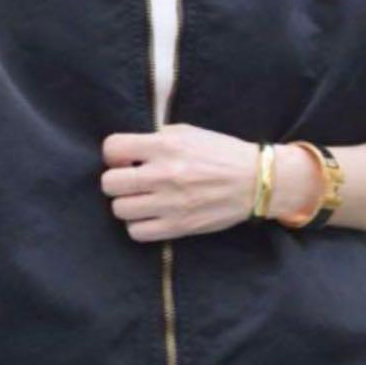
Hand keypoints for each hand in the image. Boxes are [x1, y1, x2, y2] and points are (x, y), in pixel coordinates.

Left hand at [100, 123, 321, 240]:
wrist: (255, 181)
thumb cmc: (221, 153)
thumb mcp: (187, 132)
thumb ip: (156, 137)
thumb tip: (128, 149)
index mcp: (164, 146)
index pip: (112, 148)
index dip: (114, 154)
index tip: (125, 159)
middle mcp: (162, 175)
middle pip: (109, 183)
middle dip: (117, 180)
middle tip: (131, 180)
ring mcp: (169, 204)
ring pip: (119, 209)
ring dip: (127, 204)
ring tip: (141, 199)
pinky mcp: (178, 227)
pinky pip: (137, 232)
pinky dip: (138, 225)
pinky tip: (150, 216)